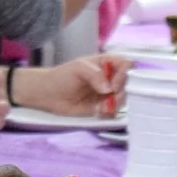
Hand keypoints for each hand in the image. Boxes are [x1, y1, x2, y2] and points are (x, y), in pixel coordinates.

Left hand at [7, 56, 125, 116]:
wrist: (48, 94)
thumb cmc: (61, 76)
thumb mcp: (78, 68)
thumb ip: (95, 75)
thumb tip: (108, 88)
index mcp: (105, 63)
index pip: (125, 65)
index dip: (124, 74)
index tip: (114, 83)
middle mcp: (109, 78)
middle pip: (127, 83)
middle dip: (120, 91)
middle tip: (108, 95)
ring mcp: (106, 93)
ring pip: (123, 98)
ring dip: (115, 103)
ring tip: (102, 105)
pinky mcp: (102, 107)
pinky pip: (114, 111)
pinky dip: (109, 113)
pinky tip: (98, 111)